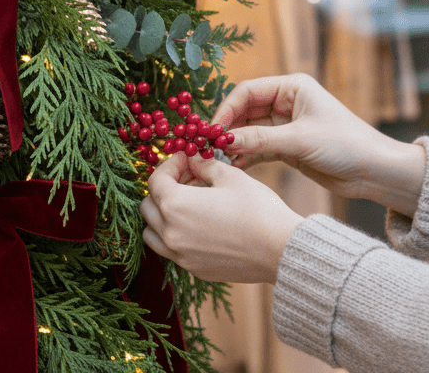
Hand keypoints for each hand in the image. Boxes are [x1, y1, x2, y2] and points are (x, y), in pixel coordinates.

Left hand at [140, 152, 302, 282]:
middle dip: (163, 189)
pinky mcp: (194, 269)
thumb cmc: (258, 210)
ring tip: (187, 205)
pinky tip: (199, 226)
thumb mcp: (231, 177)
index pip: (156, 180)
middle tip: (188, 180)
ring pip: (152, 233)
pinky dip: (174, 236)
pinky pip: (171, 251)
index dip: (170, 165)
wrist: (280, 250)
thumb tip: (194, 160)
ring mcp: (180, 255)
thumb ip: (205, 166)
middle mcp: (171, 233)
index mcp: (176, 205)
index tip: (186, 160)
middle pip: (148, 206)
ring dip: (162, 216)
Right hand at [213, 74, 426, 217]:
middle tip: (208, 146)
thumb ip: (260, 139)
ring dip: (235, 144)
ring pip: (250, 131)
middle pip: (245, 110)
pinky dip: (246, 156)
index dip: (227, 109)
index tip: (212, 130)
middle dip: (228, 127)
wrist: (375, 171)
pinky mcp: (288, 147)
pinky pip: (259, 148)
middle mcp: (287, 102)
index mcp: (293, 87)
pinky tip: (234, 167)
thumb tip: (224, 140)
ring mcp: (286, 126)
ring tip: (217, 159)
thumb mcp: (299, 140)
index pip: (248, 91)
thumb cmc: (345, 144)